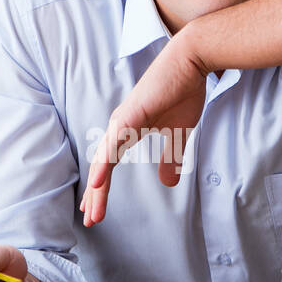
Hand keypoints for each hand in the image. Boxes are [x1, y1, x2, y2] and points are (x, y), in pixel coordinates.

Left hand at [79, 30, 208, 226]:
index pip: (109, 166)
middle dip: (95, 196)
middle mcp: (119, 127)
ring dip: (97, 187)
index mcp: (127, 132)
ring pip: (104, 160)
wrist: (191, 61)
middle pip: (101, 168)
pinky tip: (97, 180)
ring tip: (91, 210)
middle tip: (89, 220)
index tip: (95, 212)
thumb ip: (171, 158)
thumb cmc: (183, 92)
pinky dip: (105, 164)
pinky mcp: (131, 115)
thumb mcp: (178, 135)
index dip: (102, 190)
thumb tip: (169, 183)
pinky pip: (114, 144)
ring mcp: (122, 121)